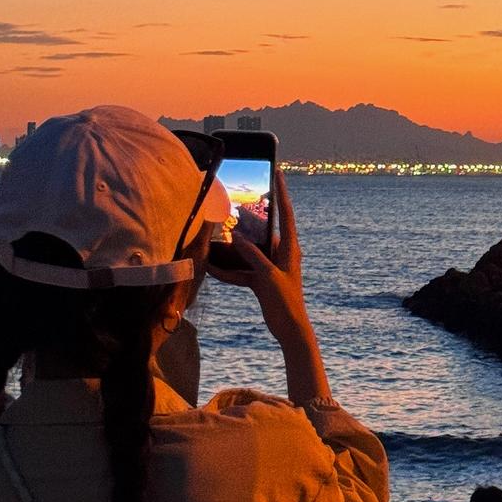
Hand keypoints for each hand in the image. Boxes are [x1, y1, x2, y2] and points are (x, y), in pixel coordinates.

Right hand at [207, 170, 330, 402]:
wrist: (290, 329)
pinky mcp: (261, 280)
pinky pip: (242, 270)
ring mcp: (270, 266)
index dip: (281, 192)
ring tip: (215, 236)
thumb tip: (237, 238)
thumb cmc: (286, 302)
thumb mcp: (268, 277)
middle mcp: (281, 254)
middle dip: (246, 221)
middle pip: (262, 231)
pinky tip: (211, 268)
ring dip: (232, 248)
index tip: (278, 172)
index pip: (285, 214)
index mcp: (290, 248)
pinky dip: (229, 271)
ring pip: (248, 251)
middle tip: (231, 205)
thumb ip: (253, 256)